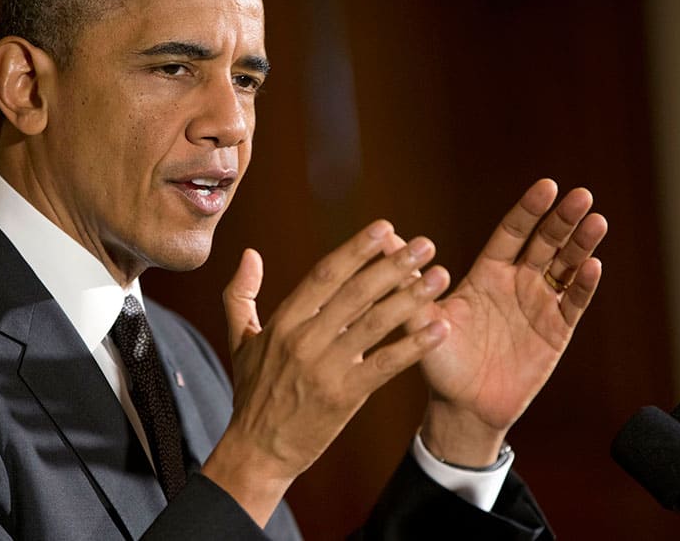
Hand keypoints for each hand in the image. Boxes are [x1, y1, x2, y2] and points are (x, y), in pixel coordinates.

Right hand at [202, 221, 451, 524]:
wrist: (257, 450)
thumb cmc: (252, 393)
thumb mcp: (239, 340)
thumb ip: (241, 294)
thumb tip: (249, 254)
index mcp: (283, 321)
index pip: (324, 274)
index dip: (356, 249)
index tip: (384, 228)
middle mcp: (304, 339)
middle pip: (355, 292)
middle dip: (393, 264)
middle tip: (424, 243)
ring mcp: (324, 368)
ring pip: (375, 323)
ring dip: (411, 297)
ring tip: (440, 276)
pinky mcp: (344, 396)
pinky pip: (385, 365)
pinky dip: (413, 345)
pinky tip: (439, 327)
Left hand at [413, 179, 606, 465]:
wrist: (463, 406)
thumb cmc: (440, 360)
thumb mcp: (423, 318)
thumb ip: (410, 280)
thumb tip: (383, 238)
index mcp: (487, 273)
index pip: (512, 233)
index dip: (529, 210)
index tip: (546, 185)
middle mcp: (516, 283)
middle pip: (545, 243)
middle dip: (562, 219)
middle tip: (582, 195)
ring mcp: (539, 306)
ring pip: (566, 268)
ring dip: (582, 245)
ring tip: (596, 221)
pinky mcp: (555, 332)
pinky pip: (572, 304)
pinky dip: (583, 286)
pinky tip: (592, 266)